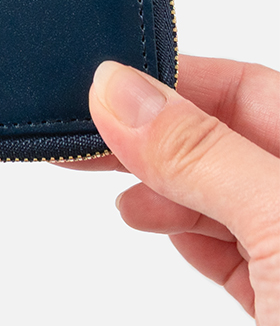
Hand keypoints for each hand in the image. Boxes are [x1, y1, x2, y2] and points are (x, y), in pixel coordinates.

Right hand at [65, 55, 278, 325]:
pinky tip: (154, 226)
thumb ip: (200, 152)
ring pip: (218, 190)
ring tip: (116, 192)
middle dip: (152, 136)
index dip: (170, 80)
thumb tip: (117, 86)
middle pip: (223, 136)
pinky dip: (182, 231)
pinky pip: (226, 245)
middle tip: (80, 141)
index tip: (97, 88)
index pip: (246, 88)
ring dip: (160, 185)